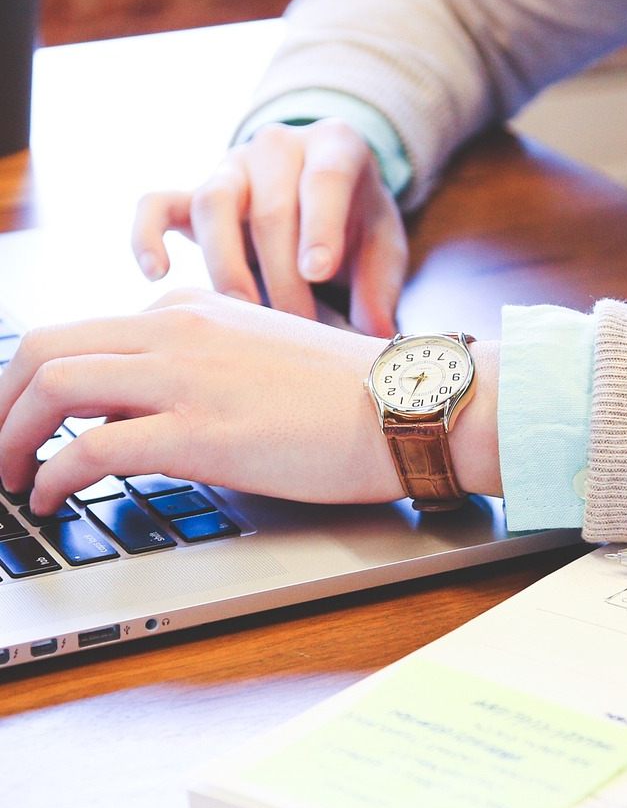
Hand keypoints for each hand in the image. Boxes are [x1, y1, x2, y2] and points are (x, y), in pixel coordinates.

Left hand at [0, 289, 404, 516]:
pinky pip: (92, 446)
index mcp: (187, 310)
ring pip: (54, 385)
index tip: (22, 421)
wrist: (406, 404)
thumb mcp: (253, 358)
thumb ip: (190, 371)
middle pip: (44, 346)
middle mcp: (173, 330)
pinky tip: (51, 497)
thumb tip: (129, 415)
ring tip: (9, 477)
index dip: (33, 383)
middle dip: (1, 400)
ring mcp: (184, 376)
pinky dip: (53, 474)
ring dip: (12, 435)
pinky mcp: (199, 431)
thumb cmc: (344, 393)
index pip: (80, 334)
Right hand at [132, 119, 408, 336]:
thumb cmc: (356, 224)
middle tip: (297, 328)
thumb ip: (381, 285)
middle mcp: (278, 147)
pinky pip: (156, 205)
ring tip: (243, 316)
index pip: (324, 178)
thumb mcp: (383, 245)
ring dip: (227, 266)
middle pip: (269, 208)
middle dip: (282, 276)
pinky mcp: (191, 194)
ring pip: (213, 204)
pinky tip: (157, 274)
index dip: (320, 226)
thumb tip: (377, 336)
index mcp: (335, 146)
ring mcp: (230, 168)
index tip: (318, 272)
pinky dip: (147, 235)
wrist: (321, 192)